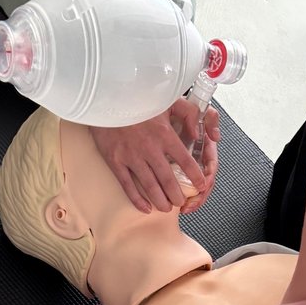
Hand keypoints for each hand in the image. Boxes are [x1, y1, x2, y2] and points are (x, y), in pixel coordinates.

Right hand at [90, 101, 217, 213]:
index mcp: (164, 134)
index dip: (195, 176)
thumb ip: (188, 113)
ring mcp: (131, 156)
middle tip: (181, 202)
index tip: (200, 185)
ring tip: (166, 208)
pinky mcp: (115, 161)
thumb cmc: (137, 97)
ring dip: (160, 201)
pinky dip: (137, 200)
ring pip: (150, 186)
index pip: (185, 161)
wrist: (105, 96)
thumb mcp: (167, 98)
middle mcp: (150, 148)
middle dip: (177, 195)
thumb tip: (198, 134)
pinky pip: (128, 186)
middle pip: (168, 180)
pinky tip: (145, 208)